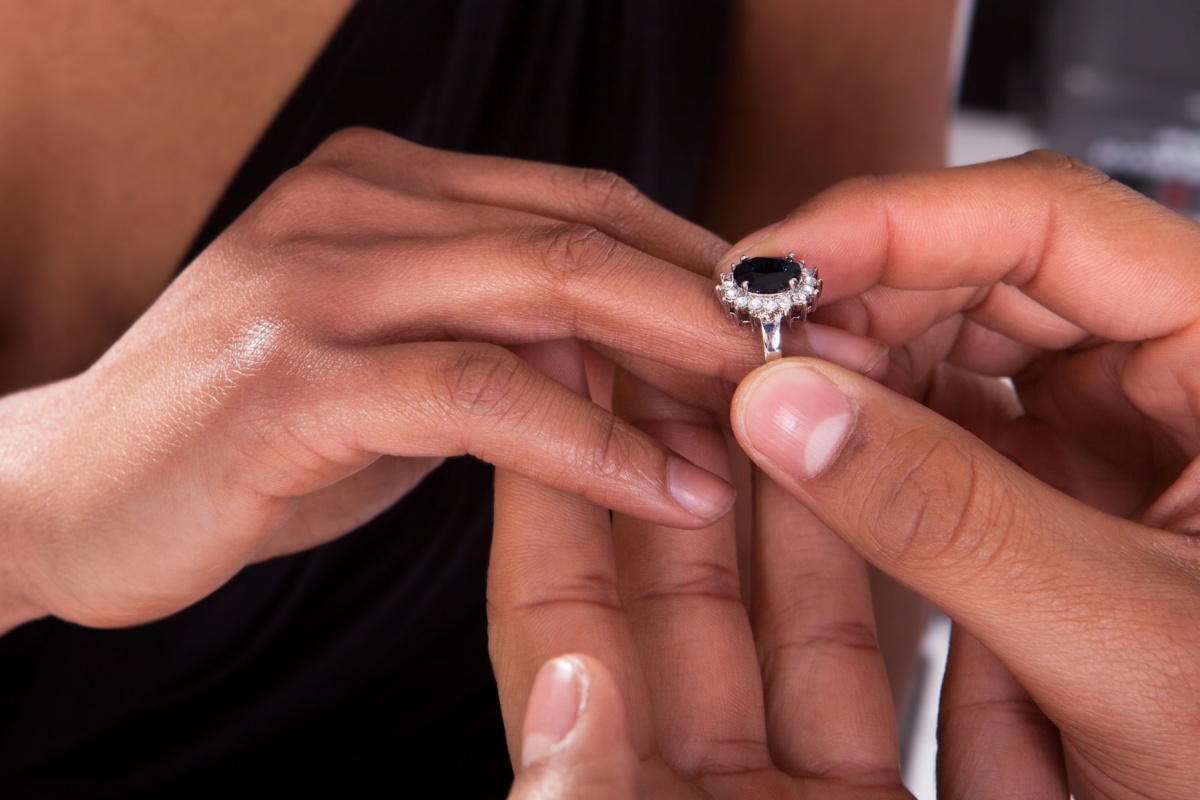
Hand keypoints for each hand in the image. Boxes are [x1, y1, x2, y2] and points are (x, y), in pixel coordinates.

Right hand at [0, 129, 884, 631]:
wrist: (64, 493)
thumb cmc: (248, 439)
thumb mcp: (395, 371)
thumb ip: (507, 345)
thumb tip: (647, 363)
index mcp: (388, 186)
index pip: (589, 204)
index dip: (708, 266)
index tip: (808, 328)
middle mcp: (356, 204)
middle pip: (590, 228)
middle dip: (726, 300)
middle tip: (840, 362)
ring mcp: (320, 278)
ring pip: (551, 287)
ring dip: (684, 356)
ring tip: (787, 418)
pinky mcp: (294, 375)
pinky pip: (481, 391)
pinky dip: (593, 439)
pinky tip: (677, 483)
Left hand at [491, 341, 912, 798]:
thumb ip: (590, 799)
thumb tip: (567, 687)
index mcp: (618, 798)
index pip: (556, 616)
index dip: (550, 487)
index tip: (548, 371)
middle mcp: (692, 784)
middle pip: (666, 587)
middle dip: (667, 448)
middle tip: (665, 333)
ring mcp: (785, 789)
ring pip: (775, 606)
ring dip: (780, 486)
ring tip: (772, 370)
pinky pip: (868, 665)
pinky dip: (876, 564)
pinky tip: (875, 470)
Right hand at [731, 151, 1199, 798]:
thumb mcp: (1118, 635)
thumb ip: (945, 517)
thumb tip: (786, 410)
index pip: (1051, 222)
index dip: (894, 224)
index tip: (772, 263)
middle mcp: (1178, 363)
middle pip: (993, 266)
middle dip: (862, 296)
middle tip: (754, 342)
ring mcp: (1121, 421)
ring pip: (965, 336)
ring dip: (861, 359)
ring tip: (779, 395)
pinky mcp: (1071, 478)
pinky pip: (959, 416)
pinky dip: (881, 426)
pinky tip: (825, 441)